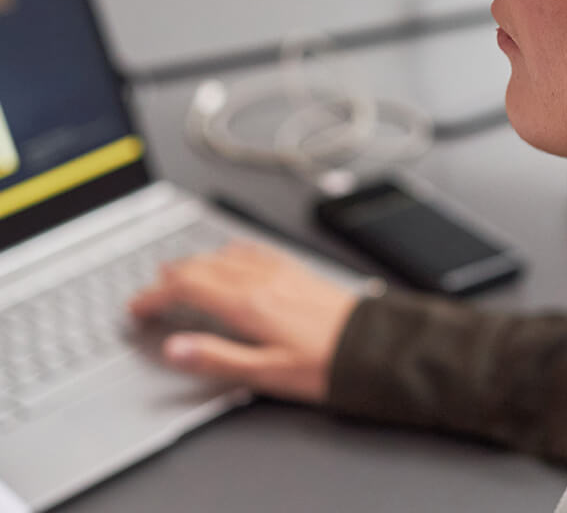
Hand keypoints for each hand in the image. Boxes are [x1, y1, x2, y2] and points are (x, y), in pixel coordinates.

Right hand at [128, 240, 368, 402]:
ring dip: (198, 261)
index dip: (156, 295)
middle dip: (170, 277)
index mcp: (249, 303)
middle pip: (203, 266)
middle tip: (150, 292)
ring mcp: (282, 271)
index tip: (137, 307)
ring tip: (179, 270)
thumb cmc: (323, 364)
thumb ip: (215, 358)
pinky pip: (257, 250)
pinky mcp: (299, 270)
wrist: (372, 346)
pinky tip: (233, 252)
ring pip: (227, 255)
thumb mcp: (264, 373)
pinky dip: (232, 251)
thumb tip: (174, 348)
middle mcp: (263, 279)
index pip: (188, 287)